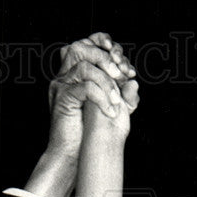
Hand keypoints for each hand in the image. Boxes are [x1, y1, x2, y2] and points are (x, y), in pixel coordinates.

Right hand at [48, 32, 138, 156]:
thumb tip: (134, 82)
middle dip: (107, 58)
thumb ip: (126, 97)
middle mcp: (67, 75)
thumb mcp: (114, 110)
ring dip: (105, 79)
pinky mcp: (62, 98)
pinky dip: (102, 97)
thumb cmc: (90, 132)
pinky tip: (110, 111)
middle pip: (83, 47)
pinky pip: (85, 88)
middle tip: (122, 74)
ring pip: (84, 66)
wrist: (73, 153)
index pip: (90, 43)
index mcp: (78, 72)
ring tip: (116, 98)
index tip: (127, 68)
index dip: (109, 46)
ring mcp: (62, 85)